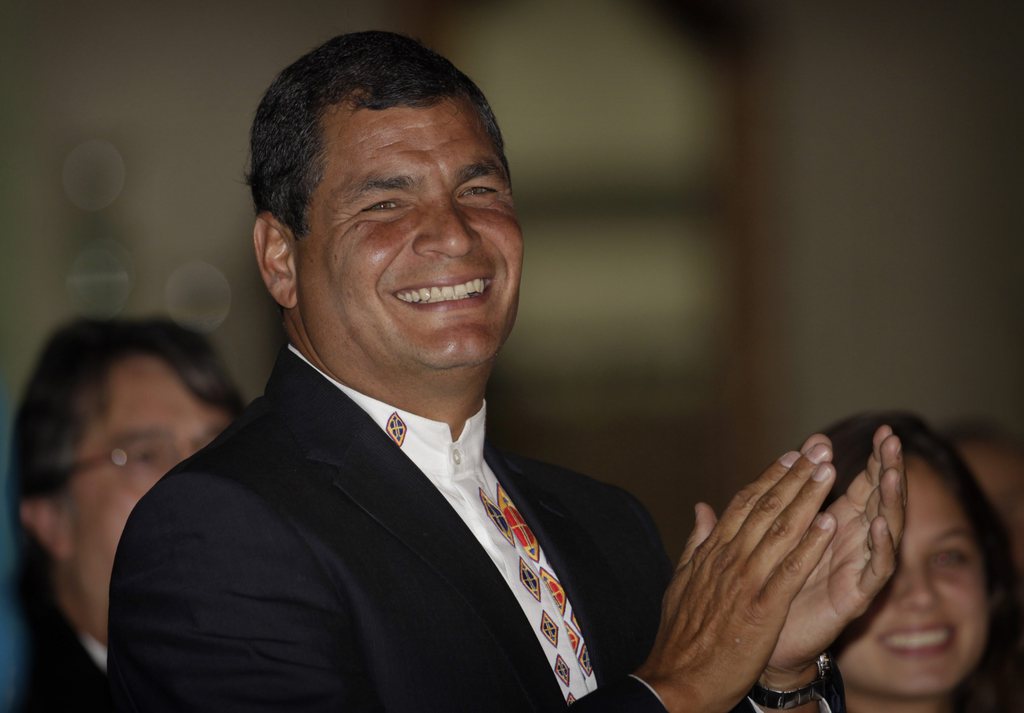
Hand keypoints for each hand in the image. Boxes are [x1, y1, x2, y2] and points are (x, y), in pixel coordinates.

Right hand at [635, 440, 840, 712]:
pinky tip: (828, 524)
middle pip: (766, 507)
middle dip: (795, 475)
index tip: (791, 455)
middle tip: (819, 448)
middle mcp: (729, 559)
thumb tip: (701, 509)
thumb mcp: (681, 581)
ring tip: (828, 470)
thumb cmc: (680, 636)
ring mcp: (745, 581)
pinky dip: (809, 545)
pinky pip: (790, 570)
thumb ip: (696, 543)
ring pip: (781, 530)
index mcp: (712, 552)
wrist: (676, 678)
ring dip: (807, 497)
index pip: (744, 504)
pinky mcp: (762, 608)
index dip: (769, 477)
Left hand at [764, 426, 904, 687]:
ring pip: (885, 528)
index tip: (884, 431)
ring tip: (892, 473)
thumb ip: (783, 497)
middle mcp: (853, 542)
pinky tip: (880, 524)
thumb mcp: (776, 534)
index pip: (861, 484)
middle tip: (893, 440)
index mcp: (835, 524)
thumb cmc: (772, 583)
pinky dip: (880, 546)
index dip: (872, 459)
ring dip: (890, 500)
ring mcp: (858, 568)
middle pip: (879, 499)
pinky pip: (876, 569)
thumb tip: (783, 457)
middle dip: (888, 469)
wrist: (767, 638)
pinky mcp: (858, 596)